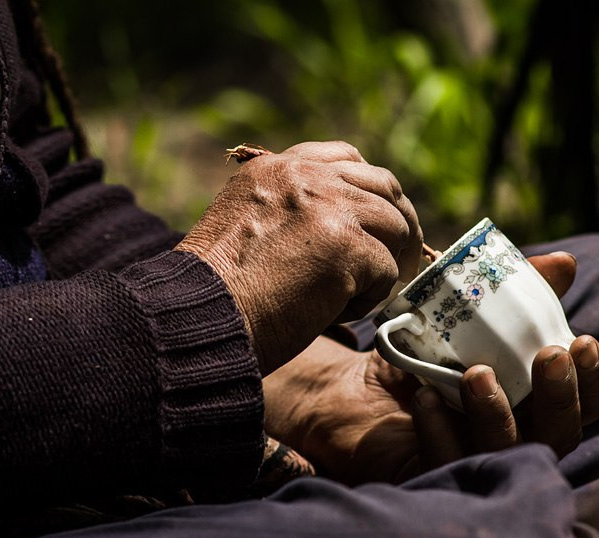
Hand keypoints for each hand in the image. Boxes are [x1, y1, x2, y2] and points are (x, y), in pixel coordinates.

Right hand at [175, 141, 421, 374]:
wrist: (197, 318)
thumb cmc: (215, 292)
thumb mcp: (245, 228)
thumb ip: (290, 213)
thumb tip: (346, 231)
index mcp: (275, 168)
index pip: (345, 158)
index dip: (370, 190)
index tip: (376, 222)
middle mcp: (304, 176)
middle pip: (384, 186)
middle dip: (399, 225)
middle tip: (401, 262)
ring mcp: (328, 206)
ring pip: (395, 227)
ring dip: (387, 265)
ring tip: (357, 297)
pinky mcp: (346, 245)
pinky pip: (387, 271)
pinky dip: (370, 299)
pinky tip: (336, 314)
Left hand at [413, 252, 598, 465]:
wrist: (356, 389)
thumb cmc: (423, 356)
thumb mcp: (465, 317)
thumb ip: (514, 293)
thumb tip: (563, 262)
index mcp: (535, 403)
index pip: (587, 404)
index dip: (595, 380)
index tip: (583, 341)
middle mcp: (517, 438)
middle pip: (560, 434)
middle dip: (560, 396)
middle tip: (549, 356)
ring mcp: (477, 462)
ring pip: (507, 453)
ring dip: (497, 414)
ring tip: (477, 374)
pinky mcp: (433, 477)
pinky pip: (445, 462)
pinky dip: (438, 429)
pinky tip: (426, 397)